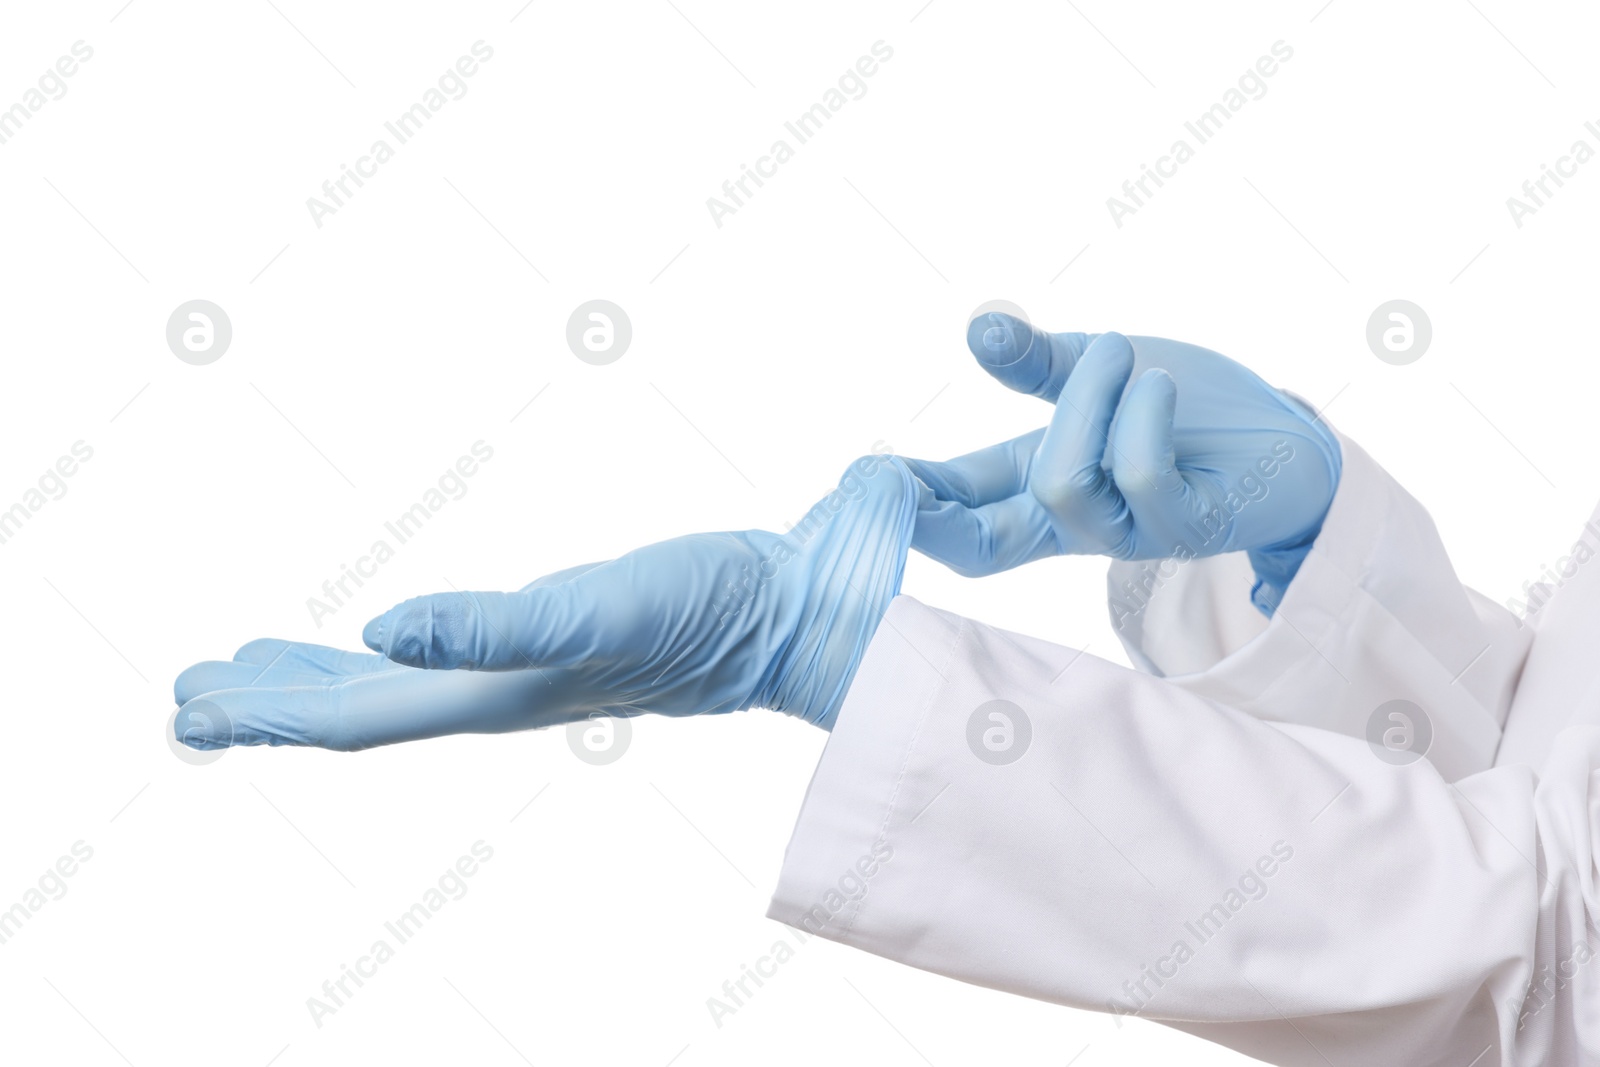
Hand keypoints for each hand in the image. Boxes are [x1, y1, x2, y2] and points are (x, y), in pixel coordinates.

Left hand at [173, 454, 917, 750]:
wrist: (789, 614)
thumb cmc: (705, 611)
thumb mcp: (595, 612)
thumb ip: (489, 628)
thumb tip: (376, 631)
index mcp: (493, 691)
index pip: (358, 719)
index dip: (271, 717)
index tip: (192, 711)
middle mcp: (495, 689)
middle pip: (360, 712)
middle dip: (271, 707)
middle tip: (188, 698)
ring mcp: (523, 667)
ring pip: (397, 688)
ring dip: (317, 684)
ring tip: (249, 669)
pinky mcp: (552, 636)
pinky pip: (445, 651)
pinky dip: (388, 649)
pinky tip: (379, 634)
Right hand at [907, 313, 1340, 612]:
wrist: (1286, 434)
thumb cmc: (1187, 407)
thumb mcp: (1097, 369)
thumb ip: (1038, 361)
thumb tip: (980, 329)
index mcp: (1037, 489)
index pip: (958, 514)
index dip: (910, 505)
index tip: (863, 478)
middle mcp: (1074, 523)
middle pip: (981, 548)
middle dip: (932, 520)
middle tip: (894, 479)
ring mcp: (1127, 533)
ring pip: (1062, 483)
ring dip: (1087, 400)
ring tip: (1122, 355)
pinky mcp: (1187, 528)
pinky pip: (1140, 474)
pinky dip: (1143, 414)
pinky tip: (1159, 385)